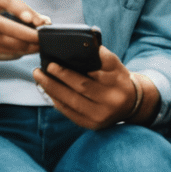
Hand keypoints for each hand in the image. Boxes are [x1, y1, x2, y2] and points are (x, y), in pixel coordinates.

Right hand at [0, 0, 46, 91]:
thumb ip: (22, 10)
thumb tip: (45, 21)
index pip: (5, 0)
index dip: (22, 9)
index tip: (38, 21)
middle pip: (6, 27)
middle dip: (29, 35)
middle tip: (45, 39)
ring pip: (6, 44)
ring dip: (26, 47)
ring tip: (39, 47)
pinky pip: (1, 54)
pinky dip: (16, 54)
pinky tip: (25, 52)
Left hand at [35, 45, 153, 130]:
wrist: (131, 104)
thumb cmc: (118, 79)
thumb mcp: (116, 65)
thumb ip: (102, 56)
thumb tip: (82, 46)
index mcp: (116, 83)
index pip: (93, 74)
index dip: (70, 72)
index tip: (52, 64)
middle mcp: (110, 101)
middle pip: (80, 88)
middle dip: (58, 78)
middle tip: (42, 69)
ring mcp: (101, 116)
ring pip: (72, 102)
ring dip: (52, 90)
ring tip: (39, 78)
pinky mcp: (92, 125)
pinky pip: (70, 113)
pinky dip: (57, 102)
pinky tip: (48, 92)